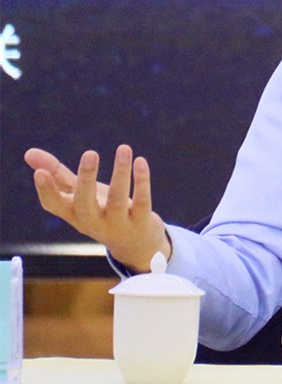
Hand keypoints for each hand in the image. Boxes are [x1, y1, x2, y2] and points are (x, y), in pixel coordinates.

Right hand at [24, 144, 170, 272]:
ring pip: (117, 200)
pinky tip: (140, 161)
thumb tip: (28, 153)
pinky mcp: (142, 222)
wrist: (136, 245)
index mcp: (74, 214)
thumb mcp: (79, 195)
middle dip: (86, 179)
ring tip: (123, 148)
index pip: (54, 206)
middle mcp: (93, 222)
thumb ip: (57, 175)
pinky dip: (142, 181)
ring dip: (120, 173)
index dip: (46, 191)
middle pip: (85, 204)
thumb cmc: (102, 213)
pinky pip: (142, 201)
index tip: (40, 173)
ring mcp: (118, 224)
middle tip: (90, 153)